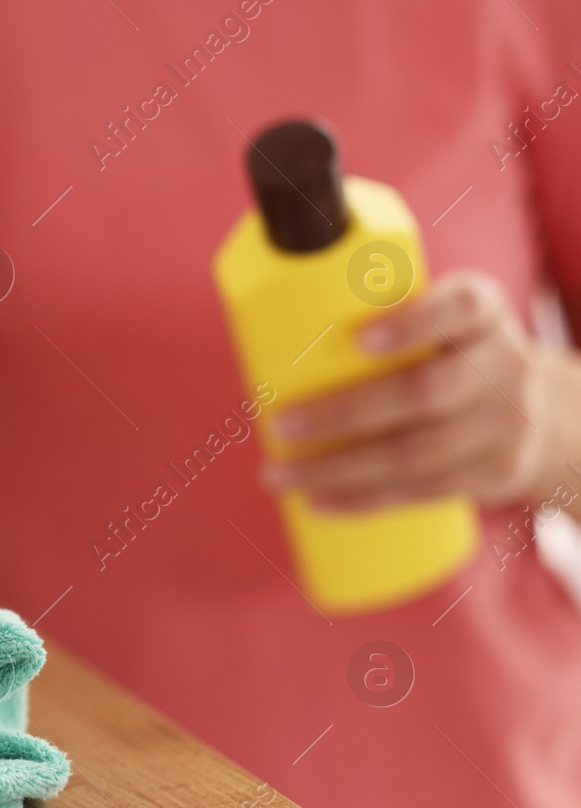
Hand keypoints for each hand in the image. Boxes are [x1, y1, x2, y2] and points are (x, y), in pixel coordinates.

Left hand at [263, 269, 553, 510]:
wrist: (546, 413)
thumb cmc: (452, 357)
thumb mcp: (441, 325)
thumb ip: (379, 319)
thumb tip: (262, 340)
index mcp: (483, 314)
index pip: (461, 306)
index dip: (413, 323)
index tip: (359, 341)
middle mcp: (504, 365)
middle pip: (424, 392)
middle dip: (344, 414)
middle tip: (280, 424)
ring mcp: (507, 422)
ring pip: (418, 452)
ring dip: (339, 469)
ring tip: (279, 475)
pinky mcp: (499, 471)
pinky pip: (426, 490)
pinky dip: (365, 499)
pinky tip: (319, 500)